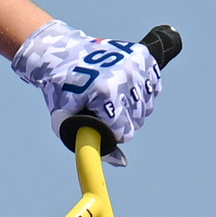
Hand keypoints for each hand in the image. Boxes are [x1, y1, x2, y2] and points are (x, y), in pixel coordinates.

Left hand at [13, 22, 163, 160]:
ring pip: (147, 106)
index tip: (99, 123)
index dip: (112, 133)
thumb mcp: (66, 120)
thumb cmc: (61, 91)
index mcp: (105, 91)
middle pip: (138, 120)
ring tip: (111, 97)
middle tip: (103, 108)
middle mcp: (124, 76)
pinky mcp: (143, 56)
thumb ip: (91, 145)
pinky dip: (142, 91)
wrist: (61, 53)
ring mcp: (135, 64)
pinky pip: (154, 87)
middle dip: (122, 120)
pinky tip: (123, 87)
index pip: (125, 131)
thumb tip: (122, 163)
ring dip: (132, 107)